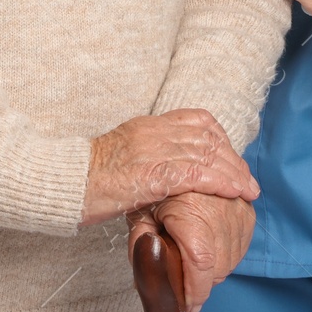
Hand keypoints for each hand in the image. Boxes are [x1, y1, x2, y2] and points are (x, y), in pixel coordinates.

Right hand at [81, 109, 258, 226]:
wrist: (64, 182)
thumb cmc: (88, 178)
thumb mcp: (123, 155)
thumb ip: (148, 154)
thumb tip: (169, 171)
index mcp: (148, 124)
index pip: (197, 120)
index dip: (221, 139)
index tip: (232, 158)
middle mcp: (154, 132)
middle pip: (208, 138)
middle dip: (232, 159)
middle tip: (247, 179)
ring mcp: (152, 151)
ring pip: (206, 155)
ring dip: (232, 173)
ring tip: (247, 190)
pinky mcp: (150, 174)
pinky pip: (194, 174)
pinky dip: (219, 182)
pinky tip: (232, 191)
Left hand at [129, 192, 253, 311]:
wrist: (178, 159)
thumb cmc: (156, 187)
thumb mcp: (140, 215)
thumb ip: (142, 247)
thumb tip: (147, 282)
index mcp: (192, 212)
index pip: (201, 264)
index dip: (196, 291)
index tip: (188, 306)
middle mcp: (221, 209)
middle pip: (218, 267)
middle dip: (201, 283)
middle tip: (185, 283)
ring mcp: (238, 208)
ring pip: (232, 259)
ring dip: (215, 269)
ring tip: (195, 263)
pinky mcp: (247, 209)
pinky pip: (242, 245)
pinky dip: (228, 254)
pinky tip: (211, 249)